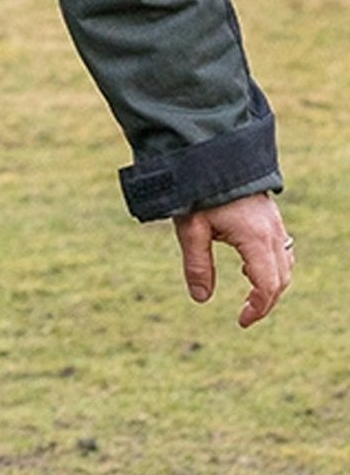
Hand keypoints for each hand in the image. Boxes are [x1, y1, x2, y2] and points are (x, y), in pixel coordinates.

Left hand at [173, 192, 292, 327]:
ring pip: (285, 264)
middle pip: (281, 279)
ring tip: (248, 293)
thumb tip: (201, 298)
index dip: (258, 308)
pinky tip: (249, 267)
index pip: (268, 286)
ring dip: (271, 283)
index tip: (241, 321)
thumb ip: (197, 265)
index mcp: (256, 238)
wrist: (210, 153)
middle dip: (266, 301)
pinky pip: (281, 249)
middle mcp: (273, 232)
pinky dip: (271, 265)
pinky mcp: (270, 216)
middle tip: (245, 314)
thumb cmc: (197, 191)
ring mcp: (275, 223)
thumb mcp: (191, 229)